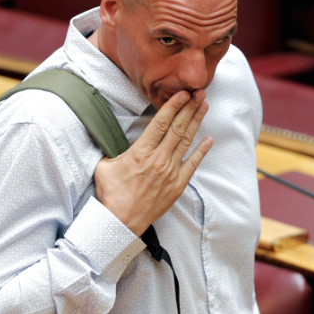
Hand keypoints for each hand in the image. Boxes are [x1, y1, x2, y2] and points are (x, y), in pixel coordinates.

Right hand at [93, 90, 212, 236]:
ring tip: (204, 107)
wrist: (121, 221)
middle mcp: (158, 159)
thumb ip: (112, 151)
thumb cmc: (111, 194)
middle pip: (178, 128)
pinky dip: (201, 151)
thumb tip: (111, 142)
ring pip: (186, 141)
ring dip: (196, 122)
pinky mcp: (177, 185)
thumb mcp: (104, 166)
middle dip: (189, 108)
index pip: (161, 122)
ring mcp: (170, 172)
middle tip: (198, 93)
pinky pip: (193, 164)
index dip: (173, 106)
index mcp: (141, 152)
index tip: (182, 94)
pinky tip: (208, 139)